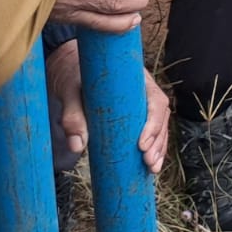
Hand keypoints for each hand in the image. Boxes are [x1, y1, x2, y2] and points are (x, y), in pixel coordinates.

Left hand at [46, 44, 169, 174]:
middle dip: (158, 141)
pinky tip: (150, 164)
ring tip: (152, 168)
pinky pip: (150, 129)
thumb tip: (77, 147)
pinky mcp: (134, 112)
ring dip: (159, 147)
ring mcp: (141, 101)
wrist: (69, 62)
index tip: (141, 145)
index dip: (153, 124)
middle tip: (148, 163)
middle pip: (161, 116)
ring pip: (160, 124)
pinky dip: (153, 146)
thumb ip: (73, 116)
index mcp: (136, 79)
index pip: (155, 100)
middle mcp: (144, 89)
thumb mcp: (70, 90)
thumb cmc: (72, 72)